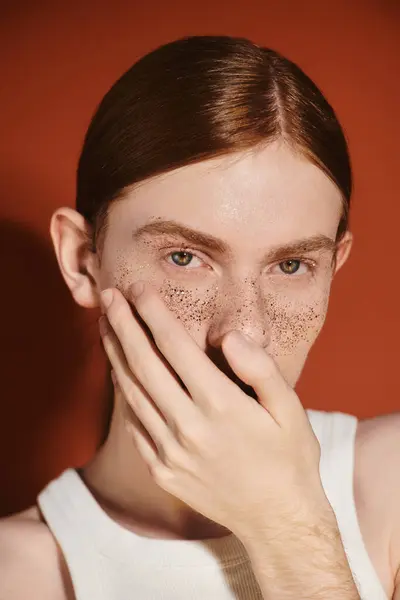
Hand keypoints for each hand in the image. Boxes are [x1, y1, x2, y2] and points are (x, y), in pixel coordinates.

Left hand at [98, 281, 328, 540]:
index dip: (154, 314)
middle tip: (108, 296)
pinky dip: (123, 392)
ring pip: (132, 392)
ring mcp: (170, 451)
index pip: (176, 347)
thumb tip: (229, 337)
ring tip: (105, 325)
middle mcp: (188, 427)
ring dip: (115, 354)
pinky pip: (134, 423)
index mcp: (220, 406)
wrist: (278, 522)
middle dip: (124, 325)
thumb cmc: (289, 459)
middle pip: (144, 364)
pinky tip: (118, 373)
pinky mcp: (161, 469)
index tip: (139, 288)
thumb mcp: (291, 410)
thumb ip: (261, 369)